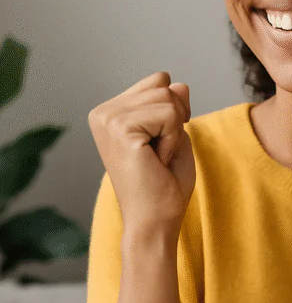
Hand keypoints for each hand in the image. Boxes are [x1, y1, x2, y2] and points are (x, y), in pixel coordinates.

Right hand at [88, 71, 194, 232]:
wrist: (154, 221)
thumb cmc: (164, 185)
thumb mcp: (175, 134)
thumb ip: (174, 105)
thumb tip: (177, 83)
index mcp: (110, 112)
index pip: (159, 81)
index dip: (174, 111)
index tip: (160, 143)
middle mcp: (103, 112)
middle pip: (164, 85)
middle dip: (176, 120)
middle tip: (159, 155)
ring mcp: (108, 118)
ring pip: (168, 97)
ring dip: (174, 132)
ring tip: (156, 159)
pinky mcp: (120, 128)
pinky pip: (169, 115)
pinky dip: (173, 140)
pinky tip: (156, 161)